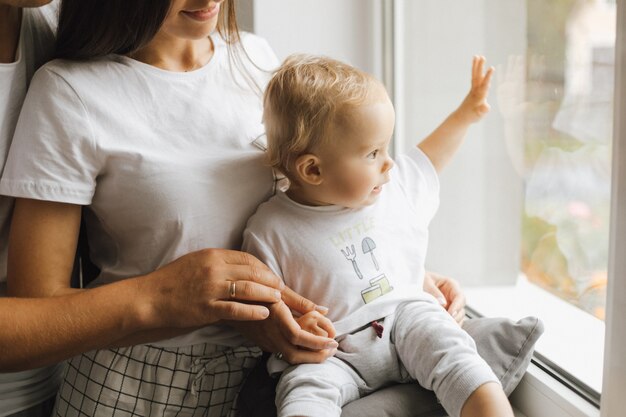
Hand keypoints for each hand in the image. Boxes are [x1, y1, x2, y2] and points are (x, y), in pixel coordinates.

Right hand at [141, 249, 284, 327]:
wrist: (150, 297)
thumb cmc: (174, 280)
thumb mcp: (197, 261)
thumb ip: (219, 262)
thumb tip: (242, 266)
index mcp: (213, 255)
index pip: (248, 258)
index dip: (264, 268)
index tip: (273, 276)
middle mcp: (214, 269)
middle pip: (252, 273)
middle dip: (271, 281)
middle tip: (282, 289)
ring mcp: (210, 289)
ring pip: (248, 289)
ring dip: (266, 295)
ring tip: (278, 300)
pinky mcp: (206, 308)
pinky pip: (235, 309)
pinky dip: (252, 312)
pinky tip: (264, 314)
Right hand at [231, 297, 337, 364]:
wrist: (227, 297)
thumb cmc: (255, 287)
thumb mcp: (279, 290)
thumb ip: (302, 302)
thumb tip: (325, 311)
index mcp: (274, 317)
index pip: (298, 337)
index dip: (317, 343)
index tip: (332, 342)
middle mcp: (268, 333)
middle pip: (294, 355)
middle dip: (317, 356)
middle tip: (332, 350)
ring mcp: (263, 340)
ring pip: (287, 358)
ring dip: (308, 357)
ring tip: (324, 351)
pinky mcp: (261, 343)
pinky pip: (281, 353)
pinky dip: (297, 354)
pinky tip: (306, 348)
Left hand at [423, 271, 465, 324]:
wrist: (413, 282)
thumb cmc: (420, 279)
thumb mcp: (425, 282)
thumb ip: (433, 291)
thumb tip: (443, 304)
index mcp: (451, 285)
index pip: (460, 297)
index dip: (457, 306)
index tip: (450, 314)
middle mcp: (453, 296)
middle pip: (461, 309)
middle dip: (455, 317)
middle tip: (446, 323)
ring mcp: (451, 306)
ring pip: (458, 318)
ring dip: (452, 323)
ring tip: (443, 327)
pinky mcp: (446, 313)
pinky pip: (451, 322)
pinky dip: (448, 326)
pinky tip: (441, 329)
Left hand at [456, 55, 493, 123]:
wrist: (462, 117)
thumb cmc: (472, 117)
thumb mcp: (478, 115)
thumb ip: (482, 111)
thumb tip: (486, 107)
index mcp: (479, 96)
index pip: (484, 84)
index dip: (488, 76)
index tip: (491, 68)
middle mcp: (475, 91)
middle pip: (477, 77)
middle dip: (480, 67)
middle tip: (482, 56)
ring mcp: (473, 89)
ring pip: (475, 75)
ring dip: (476, 66)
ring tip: (477, 56)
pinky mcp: (473, 90)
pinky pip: (474, 77)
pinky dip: (476, 70)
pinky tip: (477, 65)